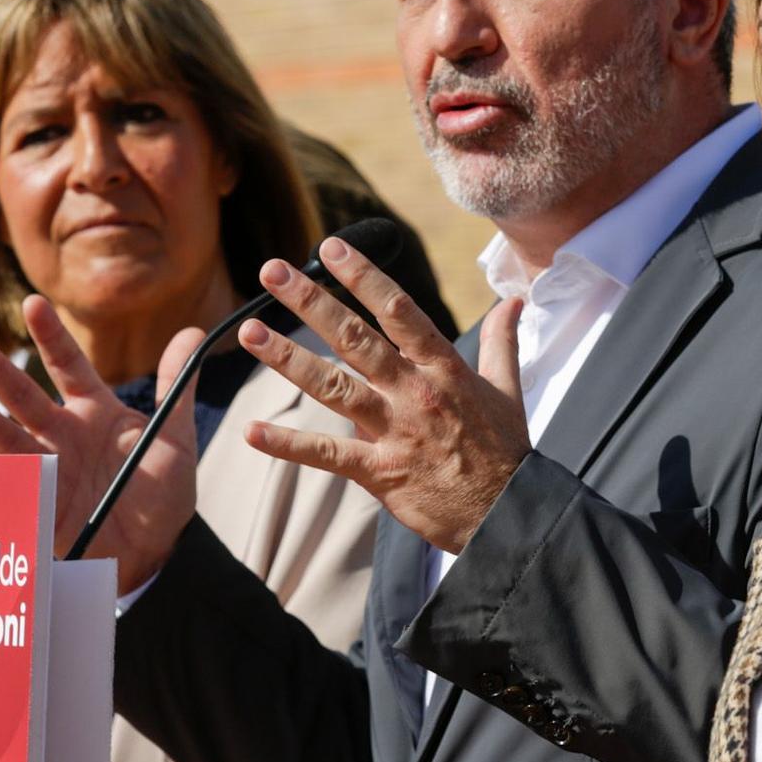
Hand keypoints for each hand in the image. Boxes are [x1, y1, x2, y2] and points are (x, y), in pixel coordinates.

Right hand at [0, 295, 202, 591]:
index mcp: (94, 411)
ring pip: (10, 440)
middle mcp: (63, 435)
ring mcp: (46, 470)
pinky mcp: (38, 507)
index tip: (33, 303)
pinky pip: (9, 492)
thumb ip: (178, 386)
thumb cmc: (162, 493)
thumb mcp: (174, 437)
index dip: (51, 336)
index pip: (68, 365)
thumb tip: (192, 333)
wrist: (155, 554)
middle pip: (25, 397)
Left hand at [240, 236, 530, 553]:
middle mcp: (415, 391)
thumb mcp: (508, 388)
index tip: (331, 247)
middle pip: (355, 338)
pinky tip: (252, 431)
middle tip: (272, 270)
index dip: (363, 277)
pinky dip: (288, 445)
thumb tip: (512, 300)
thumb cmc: (506, 451)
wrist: (508, 513)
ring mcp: (396, 431)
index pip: (398, 310)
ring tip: (249, 332)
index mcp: (443, 368)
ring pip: (333, 386)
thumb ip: (501, 340)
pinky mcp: (381, 472)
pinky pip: (327, 455)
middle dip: (311, 301)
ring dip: (288, 358)